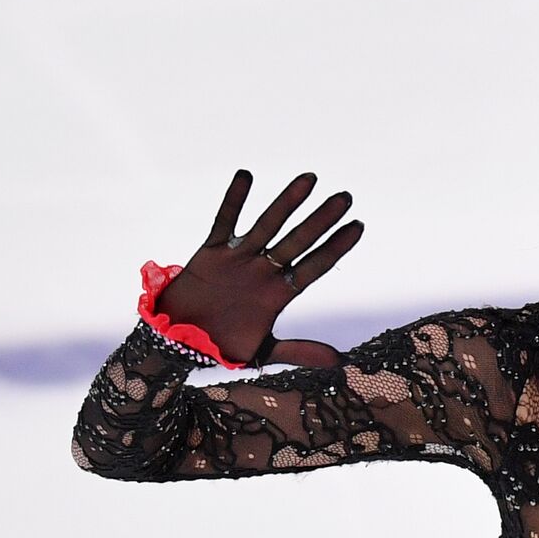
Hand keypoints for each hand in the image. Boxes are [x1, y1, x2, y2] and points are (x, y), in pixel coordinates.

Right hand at [154, 170, 362, 367]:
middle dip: (322, 220)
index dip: (335, 248)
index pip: (315, 266)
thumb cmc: (223, 345)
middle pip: (299, 240)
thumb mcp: (264, 351)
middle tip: (346, 197)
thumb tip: (339, 361)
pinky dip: (234, 200)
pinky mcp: (212, 252)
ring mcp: (240, 259)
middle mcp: (264, 271)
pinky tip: (246, 176)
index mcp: (280, 294)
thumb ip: (300, 352)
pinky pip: (224, 221)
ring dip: (288, 202)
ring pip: (268, 224)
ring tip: (311, 179)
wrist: (180, 342)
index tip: (359, 227)